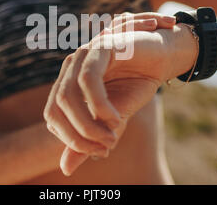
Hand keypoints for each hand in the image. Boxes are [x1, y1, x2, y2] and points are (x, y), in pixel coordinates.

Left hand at [44, 13, 196, 174]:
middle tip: (103, 148)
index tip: (97, 150)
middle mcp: (70, 68)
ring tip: (112, 136)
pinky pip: (88, 80)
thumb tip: (65, 169)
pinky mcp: (100, 47)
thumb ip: (89, 139)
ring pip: (67, 95)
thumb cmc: (136, 84)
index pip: (52, 115)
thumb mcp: (112, 118)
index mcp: (68, 83)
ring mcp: (83, 55)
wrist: (163, 57)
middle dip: (76, 136)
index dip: (69, 138)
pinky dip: (99, 106)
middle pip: (55, 107)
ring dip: (88, 124)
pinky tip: (116, 118)